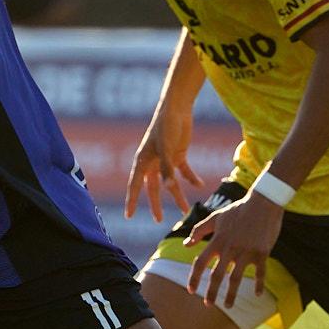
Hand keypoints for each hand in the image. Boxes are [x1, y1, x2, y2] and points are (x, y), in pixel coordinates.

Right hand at [125, 103, 200, 220]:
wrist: (177, 108)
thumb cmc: (166, 126)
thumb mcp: (167, 149)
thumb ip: (167, 169)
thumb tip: (169, 187)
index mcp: (143, 161)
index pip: (135, 185)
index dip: (132, 200)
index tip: (129, 216)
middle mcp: (152, 162)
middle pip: (153, 188)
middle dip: (156, 204)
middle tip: (159, 220)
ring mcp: (165, 159)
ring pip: (169, 182)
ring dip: (178, 195)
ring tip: (185, 210)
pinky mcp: (177, 155)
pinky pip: (183, 171)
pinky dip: (190, 178)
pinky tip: (199, 185)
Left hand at [185, 188, 285, 309]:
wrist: (264, 203)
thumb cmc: (238, 210)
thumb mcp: (216, 218)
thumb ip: (199, 231)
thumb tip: (185, 245)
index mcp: (218, 240)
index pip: (201, 262)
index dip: (194, 277)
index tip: (190, 290)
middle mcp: (230, 248)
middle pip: (217, 275)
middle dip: (211, 292)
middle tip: (207, 305)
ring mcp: (247, 251)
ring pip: (236, 278)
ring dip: (231, 295)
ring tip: (228, 306)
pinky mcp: (262, 252)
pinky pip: (260, 273)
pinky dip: (258, 285)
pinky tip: (256, 295)